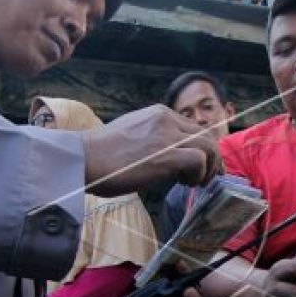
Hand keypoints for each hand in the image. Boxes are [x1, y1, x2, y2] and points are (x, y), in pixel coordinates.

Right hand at [80, 106, 221, 196]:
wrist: (84, 158)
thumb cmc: (101, 155)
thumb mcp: (132, 135)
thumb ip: (153, 139)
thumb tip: (169, 158)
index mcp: (158, 114)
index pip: (194, 128)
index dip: (200, 149)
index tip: (196, 168)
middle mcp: (166, 119)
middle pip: (207, 136)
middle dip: (211, 159)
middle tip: (203, 178)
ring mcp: (167, 135)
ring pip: (209, 146)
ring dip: (208, 168)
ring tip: (193, 183)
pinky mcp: (166, 154)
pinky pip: (200, 160)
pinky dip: (198, 174)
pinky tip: (183, 183)